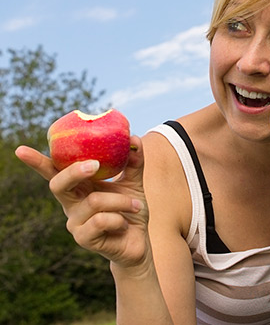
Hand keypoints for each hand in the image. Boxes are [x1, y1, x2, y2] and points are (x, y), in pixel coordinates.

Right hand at [15, 136, 149, 268]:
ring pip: (94, 200)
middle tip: (94, 164)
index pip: (54, 172)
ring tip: (135, 205)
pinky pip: (102, 219)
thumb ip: (134, 161)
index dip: (37, 162)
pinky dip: (120, 217)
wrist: (138, 241)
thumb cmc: (131, 209)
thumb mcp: (133, 182)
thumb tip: (134, 139)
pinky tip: (124, 224)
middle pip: (58, 184)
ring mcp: (75, 222)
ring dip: (121, 200)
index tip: (20, 150)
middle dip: (74, 171)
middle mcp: (71, 203)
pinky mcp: (83, 238)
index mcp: (79, 187)